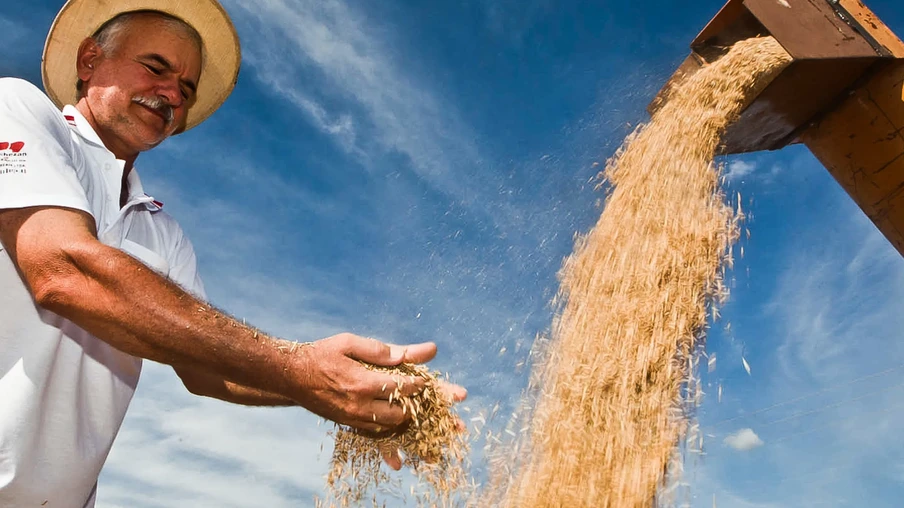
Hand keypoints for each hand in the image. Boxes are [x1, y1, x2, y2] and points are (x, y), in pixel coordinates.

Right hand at [287, 333, 466, 469]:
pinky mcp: (347, 424)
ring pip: (389, 427)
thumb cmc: (321, 353)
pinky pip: (373, 434)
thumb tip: (411, 352)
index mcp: (362, 382)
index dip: (421, 384)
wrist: (290, 376)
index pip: (402, 386)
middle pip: (401, 413)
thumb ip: (381, 350)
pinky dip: (388, 435)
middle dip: (418, 407)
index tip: (432, 381)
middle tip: (432, 401)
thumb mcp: (350, 343)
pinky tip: (398, 437)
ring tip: (421, 415)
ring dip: (406, 420)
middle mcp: (359, 404)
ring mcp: (353, 418)